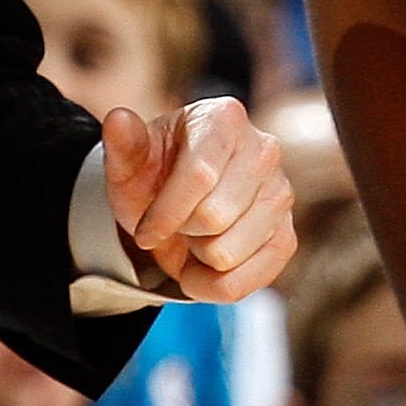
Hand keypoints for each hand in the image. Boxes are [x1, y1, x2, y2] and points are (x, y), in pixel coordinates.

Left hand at [103, 95, 295, 300]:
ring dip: (196, 258)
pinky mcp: (287, 237)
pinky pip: (246, 283)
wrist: (176, 206)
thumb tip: (118, 119)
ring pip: (227, 255)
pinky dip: (213, 286)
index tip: (143, 232)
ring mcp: (281, 194)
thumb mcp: (130, 163)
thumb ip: (123, 144)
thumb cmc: (154, 177)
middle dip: (181, 231)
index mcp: (225, 118)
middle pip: (214, 219)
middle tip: (177, 222)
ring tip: (193, 237)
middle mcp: (263, 150)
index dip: (165, 214)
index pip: (200, 177)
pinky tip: (205, 265)